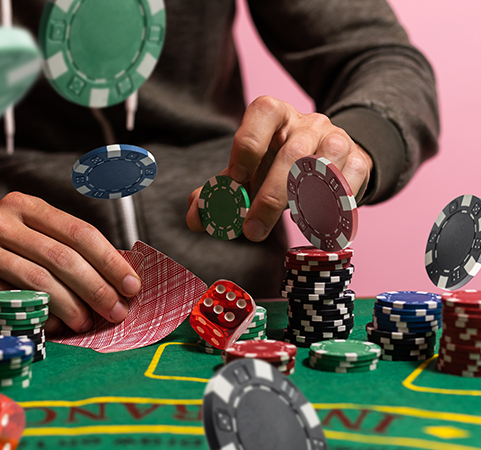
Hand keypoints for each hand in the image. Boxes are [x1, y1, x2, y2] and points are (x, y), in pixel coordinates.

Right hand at [0, 192, 141, 333]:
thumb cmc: (2, 263)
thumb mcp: (35, 246)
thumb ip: (71, 254)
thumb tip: (124, 279)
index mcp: (25, 206)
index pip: (78, 231)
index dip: (110, 260)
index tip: (132, 286)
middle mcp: (0, 219)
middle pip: (62, 256)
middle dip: (96, 287)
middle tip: (116, 312)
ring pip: (39, 278)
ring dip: (71, 306)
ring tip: (88, 323)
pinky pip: (11, 299)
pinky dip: (39, 315)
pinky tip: (55, 328)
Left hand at [186, 95, 372, 240]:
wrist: (328, 156)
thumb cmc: (276, 164)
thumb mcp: (247, 173)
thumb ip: (219, 193)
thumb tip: (195, 218)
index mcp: (274, 115)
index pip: (262, 113)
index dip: (247, 145)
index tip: (235, 181)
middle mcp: (307, 122)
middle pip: (291, 153)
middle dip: (269, 196)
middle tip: (252, 230)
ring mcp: (337, 139)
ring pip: (324, 167)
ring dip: (303, 203)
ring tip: (289, 225)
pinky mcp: (360, 160)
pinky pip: (349, 185)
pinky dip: (332, 208)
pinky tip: (317, 224)